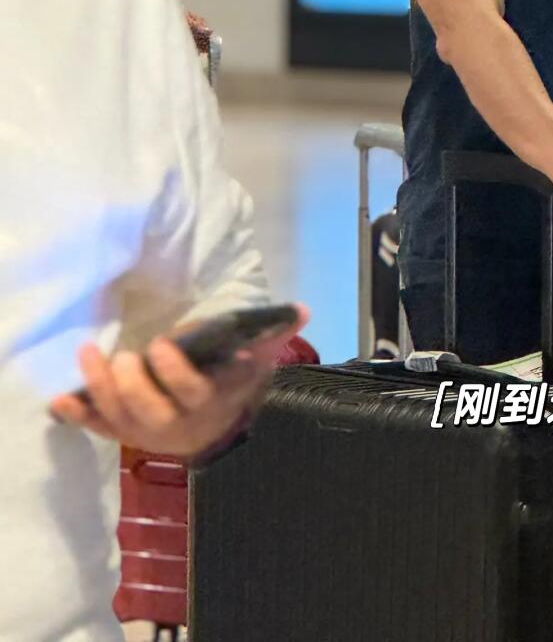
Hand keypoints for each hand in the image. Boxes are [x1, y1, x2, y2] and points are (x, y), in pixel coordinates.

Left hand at [48, 304, 309, 459]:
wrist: (215, 425)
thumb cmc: (232, 381)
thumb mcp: (256, 360)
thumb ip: (274, 335)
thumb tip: (302, 310)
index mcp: (212, 403)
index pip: (194, 393)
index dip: (176, 373)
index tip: (163, 344)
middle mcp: (179, 425)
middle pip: (151, 412)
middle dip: (133, 384)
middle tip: (124, 355)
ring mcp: (148, 433)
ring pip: (121, 420)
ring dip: (100, 390)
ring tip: (88, 355)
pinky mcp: (125, 434)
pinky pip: (99, 430)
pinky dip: (79, 417)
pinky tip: (60, 401)